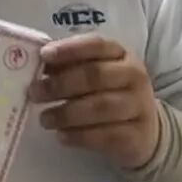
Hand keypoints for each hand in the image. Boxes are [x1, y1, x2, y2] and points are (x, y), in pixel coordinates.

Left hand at [29, 35, 160, 169]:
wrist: (146, 130)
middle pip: (95, 75)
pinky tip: (61, 136)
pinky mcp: (137, 136)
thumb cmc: (110, 92)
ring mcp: (139, 106)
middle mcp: (134, 76)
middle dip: (61, 84)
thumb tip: (40, 63)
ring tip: (44, 119)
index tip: (43, 55)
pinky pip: (106, 136)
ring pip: (100, 107)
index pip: (96, 45)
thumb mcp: (95, 72)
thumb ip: (70, 65)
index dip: (69, 49)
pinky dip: (79, 136)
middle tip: (35, 92)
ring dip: (67, 113)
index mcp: (120, 54)